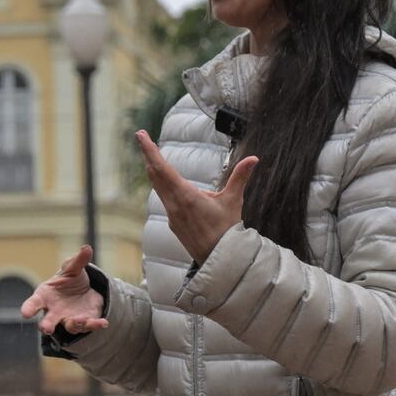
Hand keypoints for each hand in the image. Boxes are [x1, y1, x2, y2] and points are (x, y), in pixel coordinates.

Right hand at [20, 246, 108, 335]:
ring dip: (74, 323)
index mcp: (45, 296)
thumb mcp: (73, 269)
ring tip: (80, 319)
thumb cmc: (69, 280)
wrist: (84, 292)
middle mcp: (54, 311)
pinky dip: (95, 324)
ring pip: (69, 326)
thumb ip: (78, 261)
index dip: (29, 308)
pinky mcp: (84, 322)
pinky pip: (89, 326)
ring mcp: (68, 319)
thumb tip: (86, 248)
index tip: (25, 313)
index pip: (34, 303)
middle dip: (46, 325)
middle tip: (46, 328)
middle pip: (47, 321)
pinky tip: (103, 323)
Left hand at [136, 129, 258, 262]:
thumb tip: (254, 158)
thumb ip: (240, 177)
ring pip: (157, 186)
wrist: (219, 260)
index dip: (150, 150)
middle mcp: (174, 204)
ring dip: (153, 168)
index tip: (141, 136)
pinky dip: (160, 184)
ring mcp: (171, 215)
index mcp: (185, 195)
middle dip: (148, 154)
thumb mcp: (233, 201)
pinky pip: (163, 198)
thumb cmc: (227, 231)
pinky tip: (163, 179)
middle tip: (142, 136)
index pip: (162, 168)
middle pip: (155, 174)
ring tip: (150, 153)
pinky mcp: (173, 223)